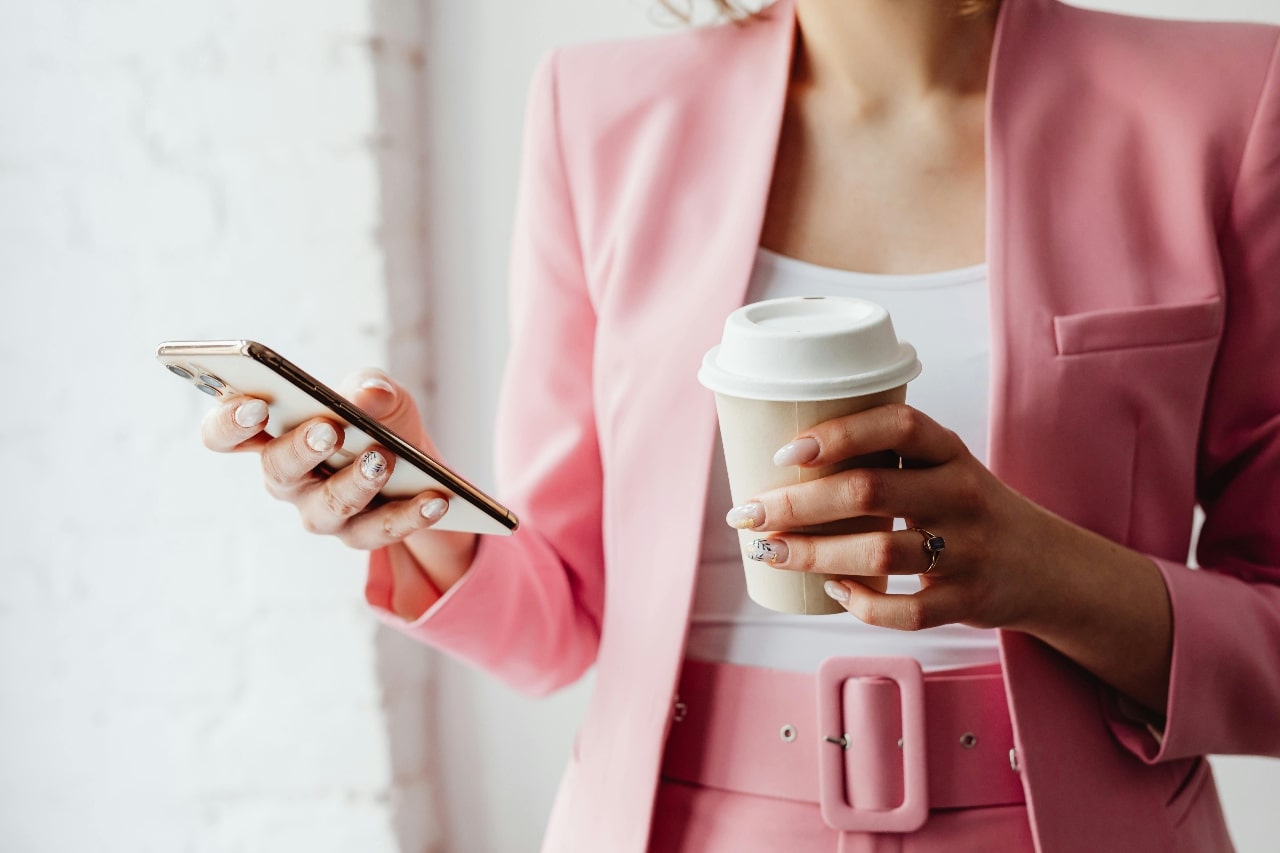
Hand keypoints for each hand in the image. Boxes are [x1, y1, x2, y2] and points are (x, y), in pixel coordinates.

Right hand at [201, 370, 478, 618]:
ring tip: (382, 460)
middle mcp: (287, 478)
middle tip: (328, 429)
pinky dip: (410, 514)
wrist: (417, 465)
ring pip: (327, 508)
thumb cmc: (379, 420)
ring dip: (354, 484)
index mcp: (272, 434)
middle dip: (302, 449)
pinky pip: (380, 531)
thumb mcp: (379, 394)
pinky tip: (436, 497)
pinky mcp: (360, 535)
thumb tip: (367, 396)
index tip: (255, 405)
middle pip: (278, 470)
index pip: (224, 433)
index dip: (230, 421)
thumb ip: (370, 387)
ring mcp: (320, 511)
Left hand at [725, 402, 1173, 711]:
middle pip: (871, 491)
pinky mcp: (968, 600)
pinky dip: (862, 603)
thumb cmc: (968, 510)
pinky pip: (906, 610)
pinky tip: (833, 590)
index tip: (787, 451)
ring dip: (813, 554)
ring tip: (771, 550)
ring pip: (880, 552)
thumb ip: (884, 461)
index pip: (899, 426)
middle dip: (798, 503)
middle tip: (750, 512)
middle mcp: (963, 494)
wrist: (1048, 566)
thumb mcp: (942, 470)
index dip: (841, 433)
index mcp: (952, 453)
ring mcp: (969, 550)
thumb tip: (782, 468)